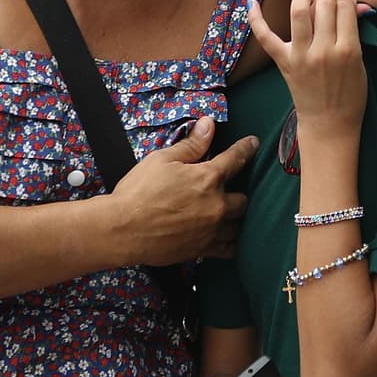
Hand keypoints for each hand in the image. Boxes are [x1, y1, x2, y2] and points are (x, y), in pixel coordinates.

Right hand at [110, 116, 257, 265]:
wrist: (123, 229)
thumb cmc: (139, 192)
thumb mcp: (162, 159)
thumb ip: (190, 144)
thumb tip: (208, 125)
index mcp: (208, 178)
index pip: (236, 158)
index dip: (246, 148)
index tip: (253, 144)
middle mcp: (216, 205)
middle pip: (243, 200)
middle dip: (240, 193)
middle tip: (234, 190)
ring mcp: (211, 231)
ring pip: (239, 227)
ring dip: (237, 220)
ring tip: (232, 217)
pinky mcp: (202, 250)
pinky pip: (228, 250)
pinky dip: (231, 245)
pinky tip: (229, 241)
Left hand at [249, 0, 366, 131]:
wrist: (329, 124)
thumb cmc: (350, 96)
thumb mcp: (361, 64)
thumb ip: (355, 34)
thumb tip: (356, 5)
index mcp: (348, 49)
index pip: (345, 6)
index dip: (346, 1)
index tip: (344, 8)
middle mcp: (323, 50)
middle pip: (324, 4)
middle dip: (327, 0)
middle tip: (327, 10)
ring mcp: (300, 55)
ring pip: (299, 10)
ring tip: (305, 1)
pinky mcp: (283, 62)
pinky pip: (265, 36)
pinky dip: (256, 18)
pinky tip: (251, 2)